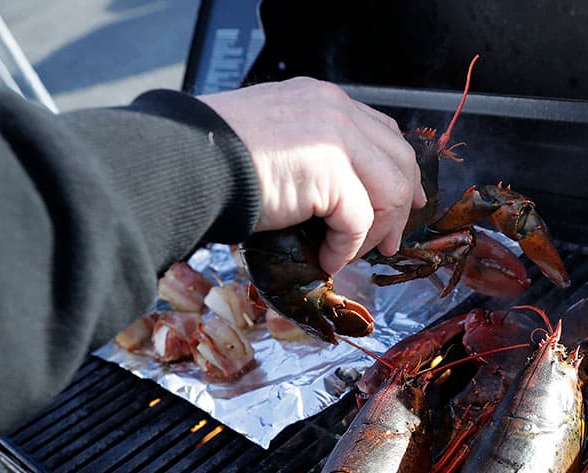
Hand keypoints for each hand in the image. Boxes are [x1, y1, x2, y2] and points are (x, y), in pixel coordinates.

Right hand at [200, 78, 425, 273]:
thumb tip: (335, 197)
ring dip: (374, 232)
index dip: (398, 172)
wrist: (185, 162)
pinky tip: (326, 258)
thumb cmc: (213, 159)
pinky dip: (346, 248)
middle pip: (399, 159)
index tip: (402, 203)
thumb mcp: (273, 141)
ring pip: (389, 191)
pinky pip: (359, 220)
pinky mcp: (330, 172)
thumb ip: (311, 154)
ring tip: (348, 253)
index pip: (381, 132)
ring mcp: (336, 137)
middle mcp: (335, 110)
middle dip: (401, 205)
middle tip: (388, 241)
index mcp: (321, 100)